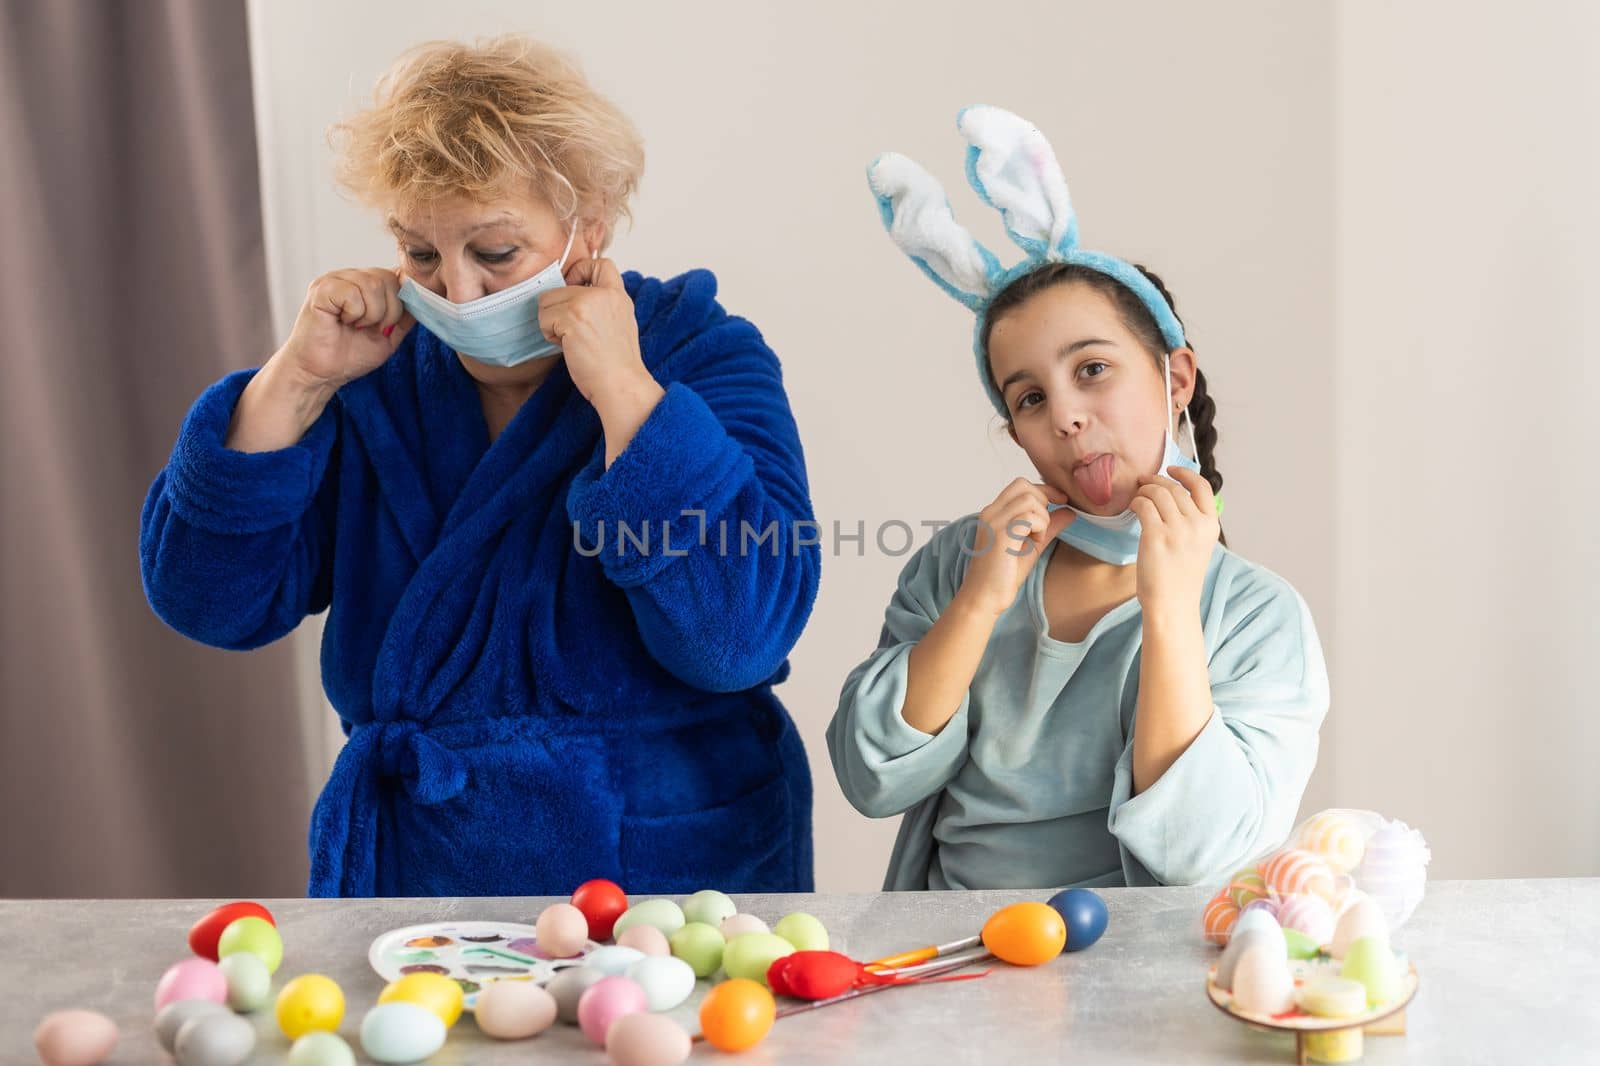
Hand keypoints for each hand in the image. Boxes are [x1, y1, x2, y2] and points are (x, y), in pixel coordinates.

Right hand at [278, 268, 414, 390]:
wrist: (321, 373)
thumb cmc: (350, 354)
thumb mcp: (391, 334)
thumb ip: (407, 314)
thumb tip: (427, 295)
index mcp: (367, 284)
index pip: (398, 275)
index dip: (403, 299)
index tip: (391, 324)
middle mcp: (351, 276)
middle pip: (389, 278)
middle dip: (390, 311)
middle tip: (371, 328)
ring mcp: (335, 279)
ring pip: (373, 284)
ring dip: (372, 314)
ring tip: (355, 326)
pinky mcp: (321, 289)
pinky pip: (352, 293)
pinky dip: (354, 314)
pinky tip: (341, 322)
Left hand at [537, 256, 651, 410]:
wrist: (621, 385)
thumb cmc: (616, 365)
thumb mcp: (619, 324)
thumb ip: (602, 305)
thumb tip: (572, 299)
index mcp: (618, 296)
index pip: (600, 263)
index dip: (581, 270)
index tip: (575, 288)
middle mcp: (604, 294)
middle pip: (561, 285)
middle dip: (559, 308)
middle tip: (573, 331)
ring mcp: (587, 303)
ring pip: (547, 301)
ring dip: (551, 322)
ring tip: (571, 341)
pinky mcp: (571, 317)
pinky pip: (543, 317)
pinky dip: (549, 334)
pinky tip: (567, 346)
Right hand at [953, 478, 1074, 619]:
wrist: (984, 599)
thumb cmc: (1003, 576)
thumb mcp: (1032, 546)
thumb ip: (1048, 527)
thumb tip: (1070, 511)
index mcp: (994, 513)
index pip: (1020, 485)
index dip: (1044, 489)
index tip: (1062, 499)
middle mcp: (990, 513)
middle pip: (1023, 485)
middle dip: (1044, 500)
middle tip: (1046, 524)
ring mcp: (994, 522)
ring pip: (1029, 499)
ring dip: (1042, 517)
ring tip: (1037, 537)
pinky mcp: (1000, 534)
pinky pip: (1029, 517)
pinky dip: (1039, 527)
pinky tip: (1034, 542)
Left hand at [1130, 466, 1220, 612]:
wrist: (1172, 604)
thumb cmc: (1181, 577)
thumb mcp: (1198, 546)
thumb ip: (1193, 522)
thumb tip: (1173, 495)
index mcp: (1210, 525)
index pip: (1202, 486)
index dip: (1184, 473)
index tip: (1170, 469)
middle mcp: (1197, 524)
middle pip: (1174, 488)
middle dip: (1155, 481)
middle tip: (1142, 482)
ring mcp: (1177, 530)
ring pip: (1157, 493)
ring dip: (1143, 491)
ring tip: (1137, 497)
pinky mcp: (1156, 536)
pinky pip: (1143, 505)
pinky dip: (1136, 502)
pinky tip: (1133, 508)